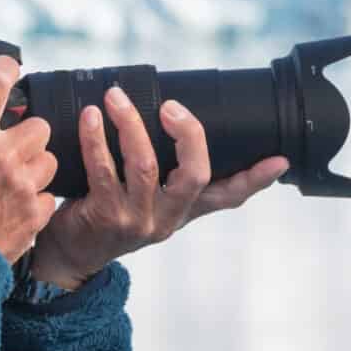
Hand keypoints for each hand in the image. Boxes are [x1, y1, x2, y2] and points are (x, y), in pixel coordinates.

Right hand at [0, 55, 58, 265]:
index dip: (6, 68)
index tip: (8, 69)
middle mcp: (2, 156)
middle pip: (40, 125)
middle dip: (26, 133)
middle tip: (8, 146)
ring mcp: (22, 187)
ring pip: (49, 160)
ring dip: (35, 166)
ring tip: (14, 178)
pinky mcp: (33, 216)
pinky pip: (48, 198)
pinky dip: (36, 201)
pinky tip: (15, 208)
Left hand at [26, 88, 288, 287]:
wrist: (69, 253)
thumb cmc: (108, 210)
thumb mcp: (146, 197)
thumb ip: (164, 169)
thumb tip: (173, 115)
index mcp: (185, 210)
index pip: (230, 196)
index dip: (257, 178)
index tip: (280, 159)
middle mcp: (168, 218)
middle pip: (195, 175)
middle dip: (188, 133)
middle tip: (170, 104)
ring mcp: (138, 220)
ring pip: (146, 165)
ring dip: (130, 124)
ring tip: (115, 96)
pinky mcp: (105, 217)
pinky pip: (103, 170)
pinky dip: (96, 138)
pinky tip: (91, 118)